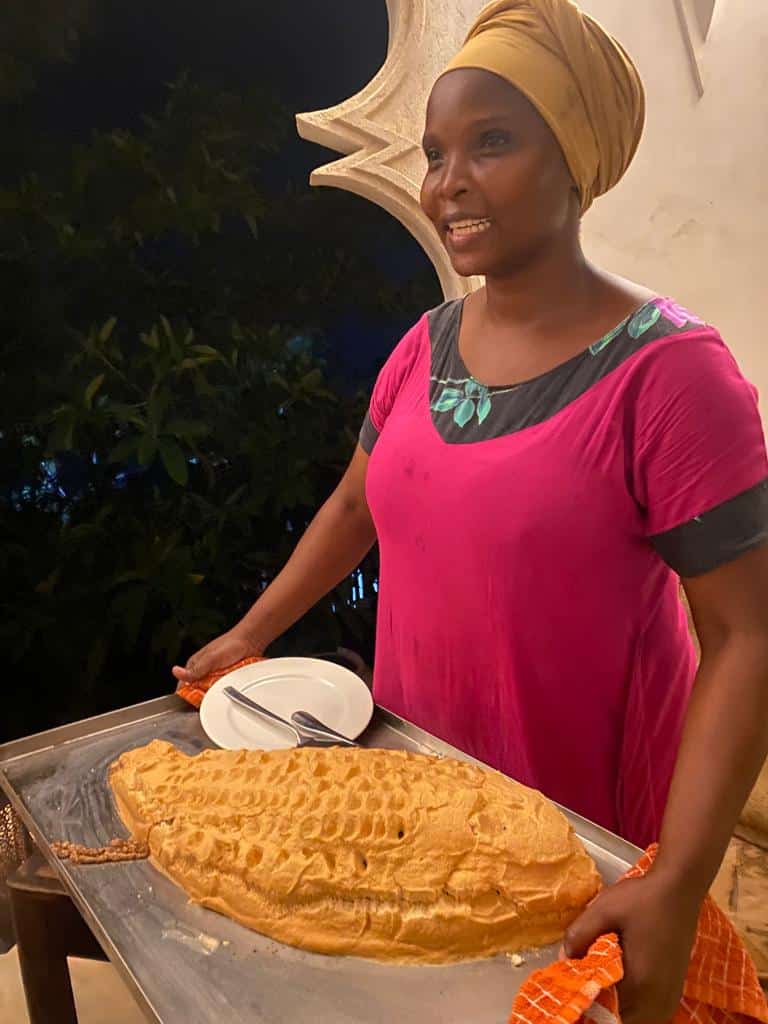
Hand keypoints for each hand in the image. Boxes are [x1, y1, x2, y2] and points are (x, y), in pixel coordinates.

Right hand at [171, 626, 261, 687]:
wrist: (250, 642)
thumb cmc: (230, 645)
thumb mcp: (211, 659)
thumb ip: (195, 669)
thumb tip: (176, 672)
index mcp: (194, 665)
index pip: (184, 685)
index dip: (187, 695)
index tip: (193, 702)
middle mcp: (202, 671)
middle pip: (198, 691)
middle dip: (204, 695)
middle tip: (212, 691)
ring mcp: (214, 675)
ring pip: (210, 691)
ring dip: (215, 692)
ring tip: (222, 686)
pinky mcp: (224, 678)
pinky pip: (221, 689)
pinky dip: (224, 689)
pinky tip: (229, 688)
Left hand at [564, 872, 701, 1023]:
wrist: (679, 888)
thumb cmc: (643, 899)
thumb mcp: (603, 910)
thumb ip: (578, 936)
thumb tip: (562, 959)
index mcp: (641, 986)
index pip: (608, 1016)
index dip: (589, 1006)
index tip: (574, 988)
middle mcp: (658, 1001)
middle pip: (622, 1021)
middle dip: (601, 1008)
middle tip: (583, 983)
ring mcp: (669, 999)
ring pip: (635, 1018)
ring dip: (617, 1007)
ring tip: (597, 981)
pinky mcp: (673, 991)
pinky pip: (648, 1012)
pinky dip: (631, 1004)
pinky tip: (617, 981)